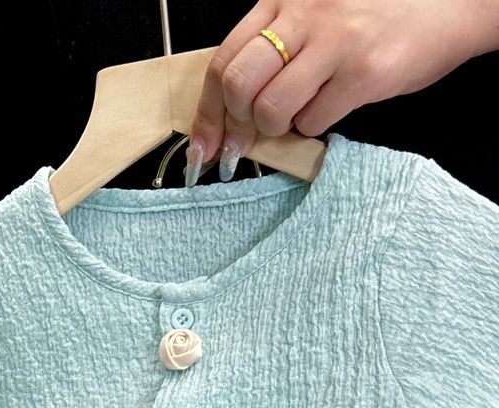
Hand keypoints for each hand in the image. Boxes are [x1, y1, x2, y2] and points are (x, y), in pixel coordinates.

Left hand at [184, 0, 498, 185]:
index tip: (203, 145)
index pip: (224, 61)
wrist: (453, 4)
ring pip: (270, 110)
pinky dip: (314, 127)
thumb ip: (271, 49)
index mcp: (284, 0)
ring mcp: (336, 42)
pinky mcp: (364, 73)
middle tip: (249, 138)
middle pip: (238, 86)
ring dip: (277, 128)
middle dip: (237, 125)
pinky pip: (312, 122)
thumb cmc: (377, 15)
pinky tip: (334, 104)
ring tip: (302, 111)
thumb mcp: (314, 16)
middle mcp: (306, 14)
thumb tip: (225, 113)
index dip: (207, 113)